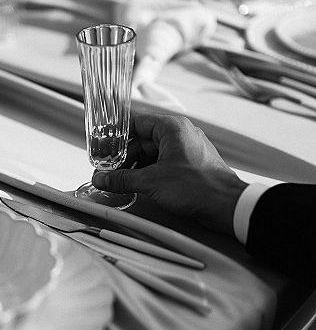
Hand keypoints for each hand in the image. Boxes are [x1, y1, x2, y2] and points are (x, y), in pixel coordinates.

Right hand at [93, 113, 247, 235]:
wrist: (225, 205)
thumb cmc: (198, 186)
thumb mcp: (151, 181)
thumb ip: (123, 179)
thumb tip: (103, 178)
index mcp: (171, 128)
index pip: (136, 123)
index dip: (116, 137)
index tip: (103, 150)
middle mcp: (179, 135)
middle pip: (142, 141)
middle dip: (124, 157)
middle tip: (109, 172)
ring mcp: (185, 150)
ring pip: (152, 154)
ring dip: (136, 167)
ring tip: (121, 181)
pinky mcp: (189, 166)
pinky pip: (163, 164)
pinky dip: (149, 173)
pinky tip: (138, 186)